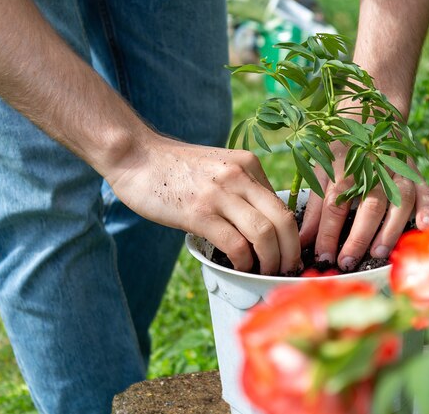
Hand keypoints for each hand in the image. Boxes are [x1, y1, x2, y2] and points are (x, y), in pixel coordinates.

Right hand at [107, 133, 301, 274]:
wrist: (136, 156)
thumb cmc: (176, 168)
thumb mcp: (220, 168)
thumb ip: (243, 190)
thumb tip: (263, 227)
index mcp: (249, 165)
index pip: (284, 206)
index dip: (292, 237)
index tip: (289, 255)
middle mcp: (239, 176)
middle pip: (283, 220)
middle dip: (290, 252)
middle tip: (287, 270)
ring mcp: (219, 194)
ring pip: (264, 233)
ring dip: (270, 261)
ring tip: (265, 272)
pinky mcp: (199, 212)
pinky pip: (235, 244)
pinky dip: (243, 262)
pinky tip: (239, 267)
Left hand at [298, 140, 428, 270]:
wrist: (371, 113)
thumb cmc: (340, 147)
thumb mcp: (320, 168)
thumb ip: (315, 207)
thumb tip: (302, 241)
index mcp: (345, 165)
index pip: (335, 204)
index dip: (327, 233)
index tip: (321, 257)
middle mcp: (373, 167)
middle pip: (368, 205)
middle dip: (358, 237)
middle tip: (347, 262)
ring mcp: (398, 169)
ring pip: (398, 201)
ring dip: (390, 229)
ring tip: (379, 254)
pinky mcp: (415, 172)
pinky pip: (425, 190)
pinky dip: (428, 208)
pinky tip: (426, 226)